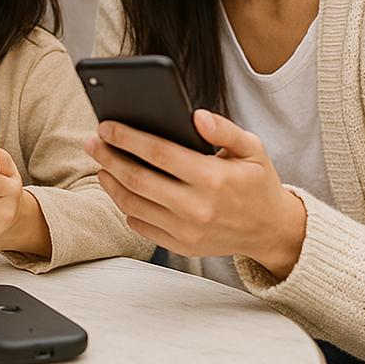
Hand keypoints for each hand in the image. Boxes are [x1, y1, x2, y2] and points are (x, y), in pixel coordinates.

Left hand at [84, 110, 306, 278]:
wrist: (272, 231)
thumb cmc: (257, 183)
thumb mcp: (253, 149)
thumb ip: (224, 129)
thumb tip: (196, 116)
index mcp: (214, 179)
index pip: (159, 153)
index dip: (127, 137)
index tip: (106, 125)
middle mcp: (198, 208)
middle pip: (138, 179)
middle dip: (109, 157)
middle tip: (92, 141)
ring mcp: (188, 232)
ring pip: (133, 204)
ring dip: (110, 182)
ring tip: (101, 162)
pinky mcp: (182, 247)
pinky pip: (141, 226)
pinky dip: (125, 206)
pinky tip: (119, 188)